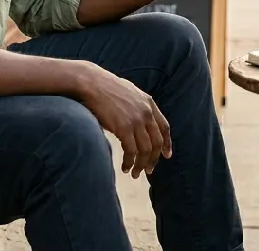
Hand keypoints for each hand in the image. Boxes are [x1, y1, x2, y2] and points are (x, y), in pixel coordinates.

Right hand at [76, 64, 170, 178]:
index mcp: (149, 103)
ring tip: (135, 174)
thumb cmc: (105, 88)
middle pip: (157, 142)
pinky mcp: (124, 128)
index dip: (166, 143)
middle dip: (153, 159)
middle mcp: (146, 112)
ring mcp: (136, 121)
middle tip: (148, 171)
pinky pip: (131, 151)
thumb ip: (137, 106)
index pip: (164, 127)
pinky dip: (129, 162)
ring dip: (141, 165)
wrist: (92, 83)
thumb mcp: (129, 93)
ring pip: (146, 150)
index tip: (166, 155)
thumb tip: (137, 121)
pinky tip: (125, 168)